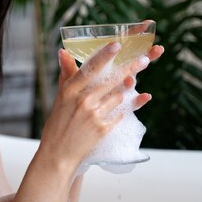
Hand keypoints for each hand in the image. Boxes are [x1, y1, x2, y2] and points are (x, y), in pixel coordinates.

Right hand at [39, 39, 163, 173]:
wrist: (58, 155)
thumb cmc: (57, 126)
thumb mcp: (59, 99)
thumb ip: (67, 76)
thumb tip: (64, 52)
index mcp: (70, 91)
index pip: (90, 68)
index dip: (104, 56)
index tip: (117, 45)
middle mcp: (83, 100)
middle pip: (111, 80)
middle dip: (130, 69)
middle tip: (144, 60)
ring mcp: (94, 115)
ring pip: (118, 96)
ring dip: (123, 92)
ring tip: (126, 89)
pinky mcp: (103, 128)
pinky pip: (119, 114)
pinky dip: (121, 111)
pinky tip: (119, 110)